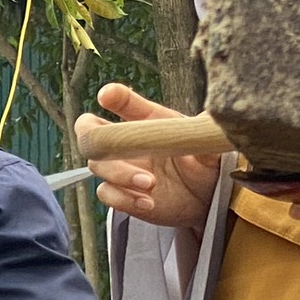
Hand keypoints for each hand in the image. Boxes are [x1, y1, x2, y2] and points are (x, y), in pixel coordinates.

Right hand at [78, 83, 220, 229]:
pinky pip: (106, 193)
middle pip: (91, 134)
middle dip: (97, 141)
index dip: (113, 97)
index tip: (108, 96)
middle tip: (116, 150)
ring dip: (121, 175)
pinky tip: (148, 203)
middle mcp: (127, 143)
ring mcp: (120, 169)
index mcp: (147, 121)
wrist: (204, 198)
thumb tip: (207, 121)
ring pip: (97, 165)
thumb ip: (202, 135)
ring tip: (151, 184)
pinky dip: (124, 199)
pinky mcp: (121, 194)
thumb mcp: (208, 146)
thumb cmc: (204, 164)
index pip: (124, 102)